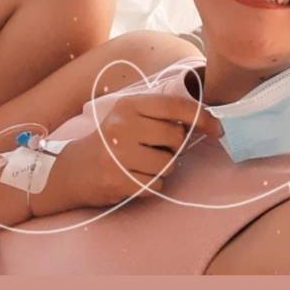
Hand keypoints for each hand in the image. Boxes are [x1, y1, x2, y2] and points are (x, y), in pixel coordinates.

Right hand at [30, 93, 221, 216]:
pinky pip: (157, 184)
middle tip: (155, 148)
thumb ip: (160, 114)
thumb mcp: (128, 116)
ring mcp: (120, 154)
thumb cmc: (109, 140)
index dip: (203, 117)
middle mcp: (124, 126)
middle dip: (173, 147)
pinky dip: (153, 184)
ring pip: (169, 164)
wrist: (73, 169)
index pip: (177, 106)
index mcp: (129, 105)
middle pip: (176, 138)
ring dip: (163, 167)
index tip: (217, 129)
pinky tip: (134, 176)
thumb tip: (203, 121)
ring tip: (141, 163)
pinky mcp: (120, 180)